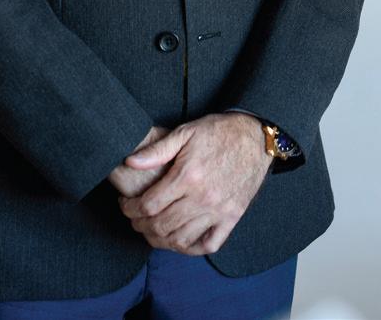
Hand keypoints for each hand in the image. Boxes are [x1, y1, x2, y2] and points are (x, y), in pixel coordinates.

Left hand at [118, 112, 271, 254]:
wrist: (255, 138)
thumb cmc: (218, 132)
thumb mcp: (186, 132)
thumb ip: (157, 150)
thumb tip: (130, 162)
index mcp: (188, 175)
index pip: (149, 205)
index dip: (130, 209)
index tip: (125, 205)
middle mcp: (203, 198)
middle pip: (161, 226)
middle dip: (140, 225)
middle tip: (134, 219)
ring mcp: (219, 211)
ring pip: (181, 240)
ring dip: (160, 240)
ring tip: (151, 230)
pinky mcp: (232, 218)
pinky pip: (208, 245)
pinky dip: (190, 248)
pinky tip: (179, 240)